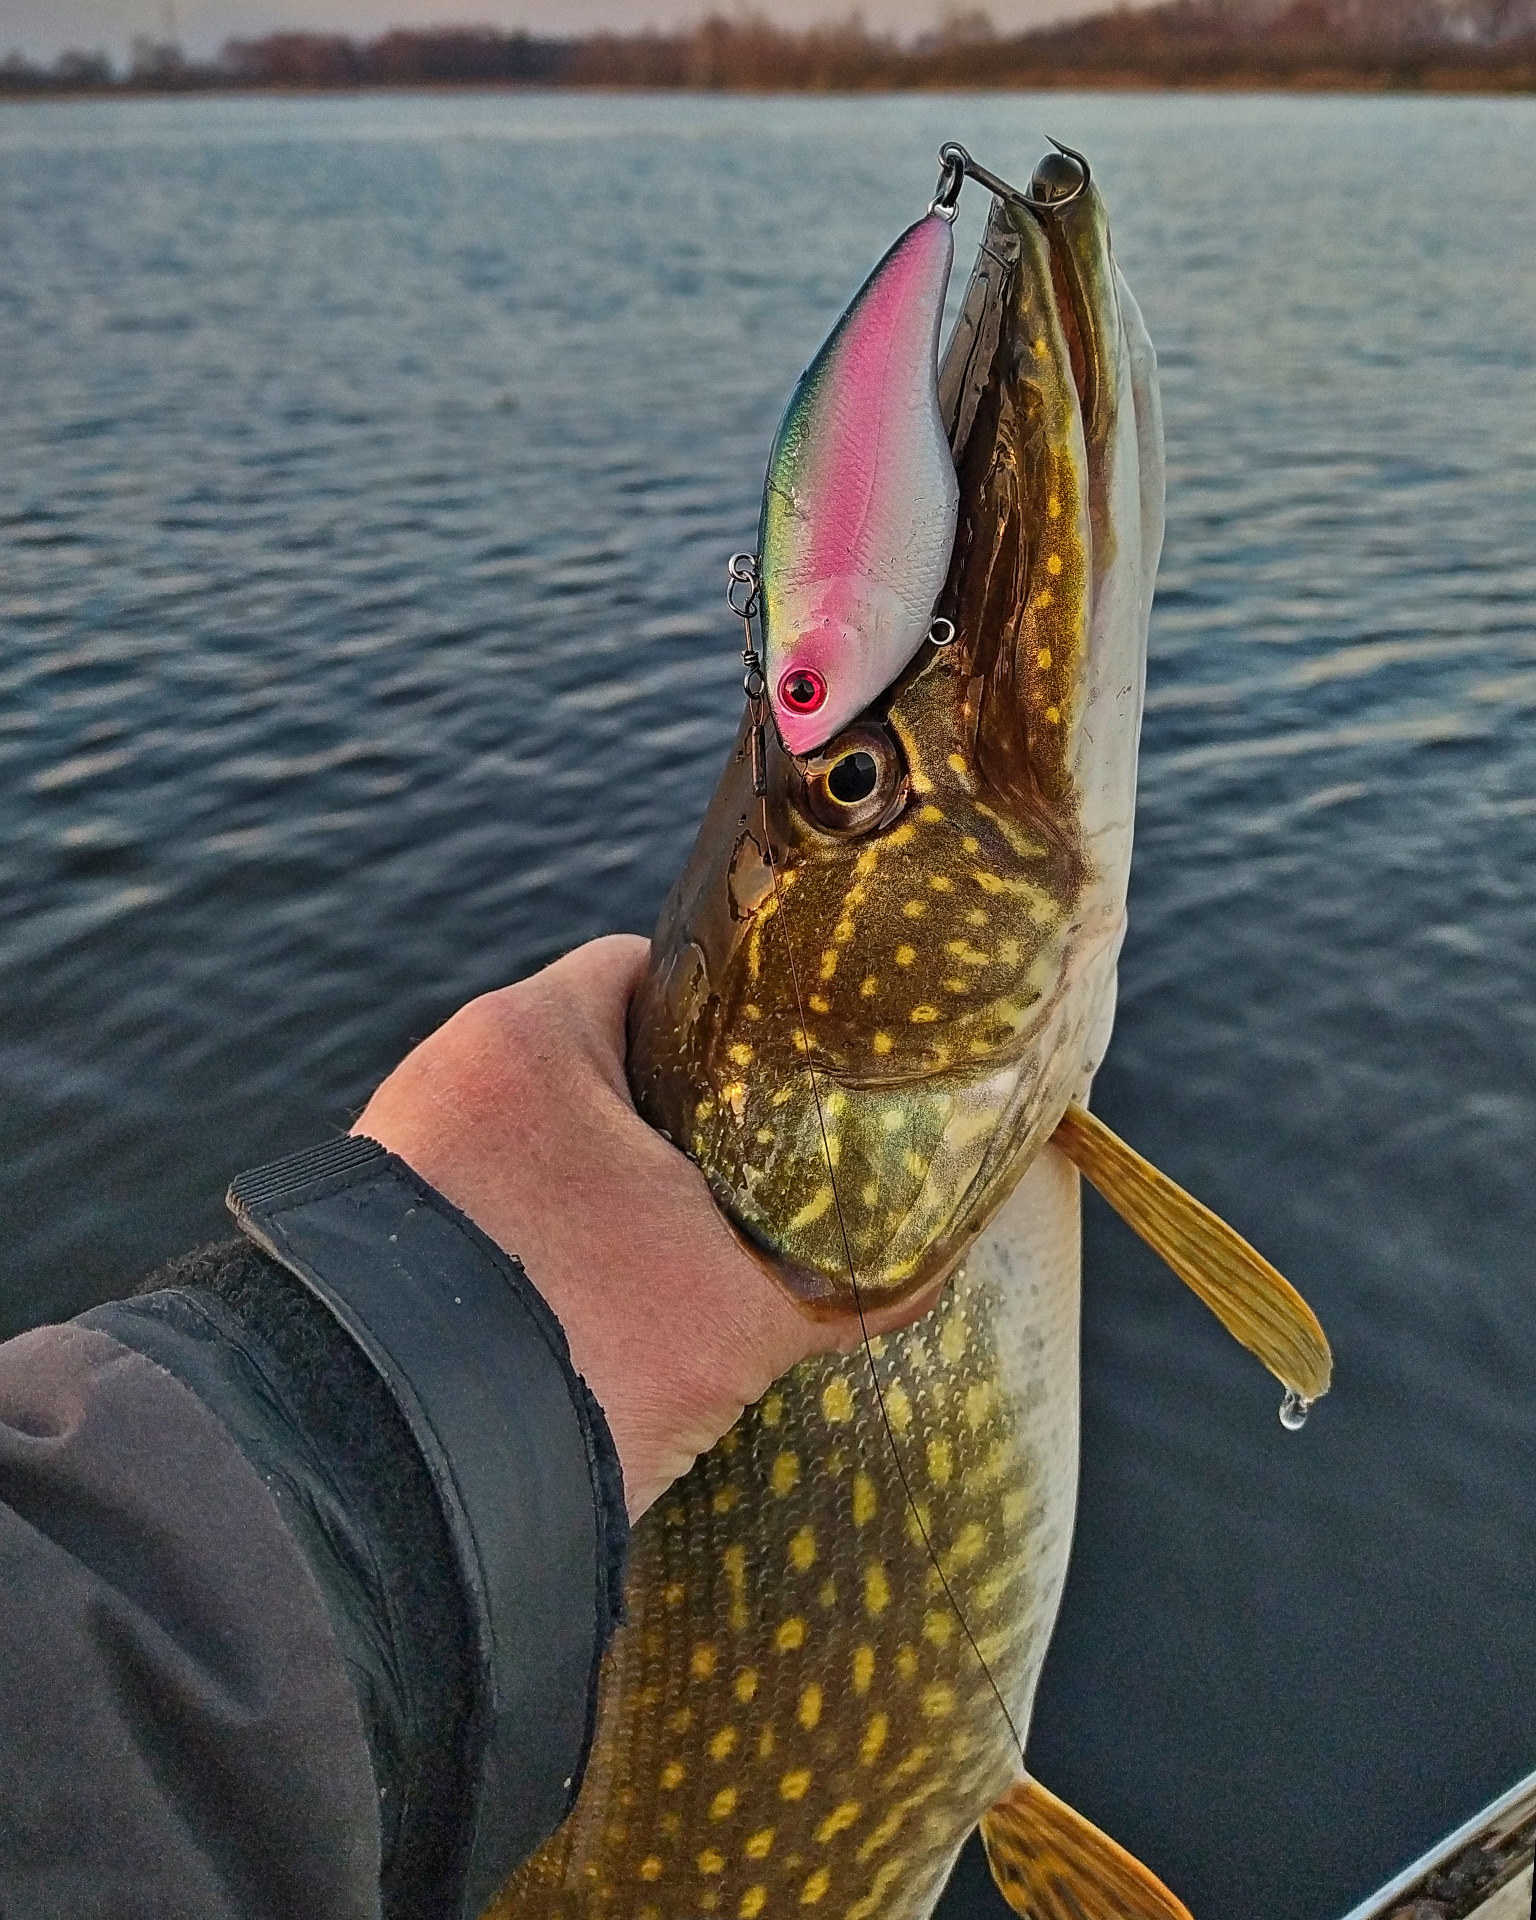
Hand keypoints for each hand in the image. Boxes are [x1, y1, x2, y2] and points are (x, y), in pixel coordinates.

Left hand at [354, 936, 934, 1518]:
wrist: (411, 1488)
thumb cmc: (591, 1355)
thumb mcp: (744, 1318)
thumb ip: (849, 1282)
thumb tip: (936, 1263)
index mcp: (532, 1038)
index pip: (648, 971)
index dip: (726, 1011)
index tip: (777, 1066)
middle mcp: (450, 1071)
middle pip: (591, 1055)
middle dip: (664, 1109)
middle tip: (742, 1167)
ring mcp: (395, 1149)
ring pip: (532, 1135)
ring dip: (595, 1178)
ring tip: (668, 1242)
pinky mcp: (366, 1233)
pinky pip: (475, 1204)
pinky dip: (531, 1233)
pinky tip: (588, 1296)